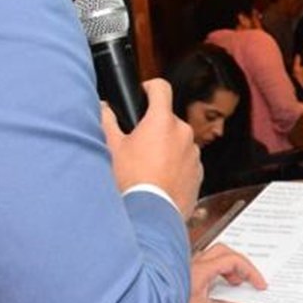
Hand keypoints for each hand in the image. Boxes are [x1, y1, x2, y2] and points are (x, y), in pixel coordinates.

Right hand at [101, 78, 201, 216]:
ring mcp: (193, 153)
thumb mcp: (112, 147)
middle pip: (168, 119)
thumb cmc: (131, 181)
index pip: (161, 88)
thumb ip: (107, 121)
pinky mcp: (199, 172)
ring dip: (166, 147)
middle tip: (137, 142)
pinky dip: (175, 165)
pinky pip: (186, 161)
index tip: (144, 93)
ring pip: (178, 141)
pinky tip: (159, 178)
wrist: (151, 214)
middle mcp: (183, 133)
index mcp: (162, 121)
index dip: (150, 88)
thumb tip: (104, 107)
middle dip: (154, 127)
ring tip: (147, 165)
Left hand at [187, 243, 265, 302]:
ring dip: (227, 267)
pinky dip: (216, 272)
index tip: (259, 284)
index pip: (234, 260)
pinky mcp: (181, 274)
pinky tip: (214, 287)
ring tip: (233, 284)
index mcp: (202, 269)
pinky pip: (204, 265)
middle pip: (225, 251)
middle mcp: (194, 264)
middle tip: (247, 279)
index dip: (250, 271)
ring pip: (213, 256)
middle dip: (240, 264)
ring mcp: (187, 267)